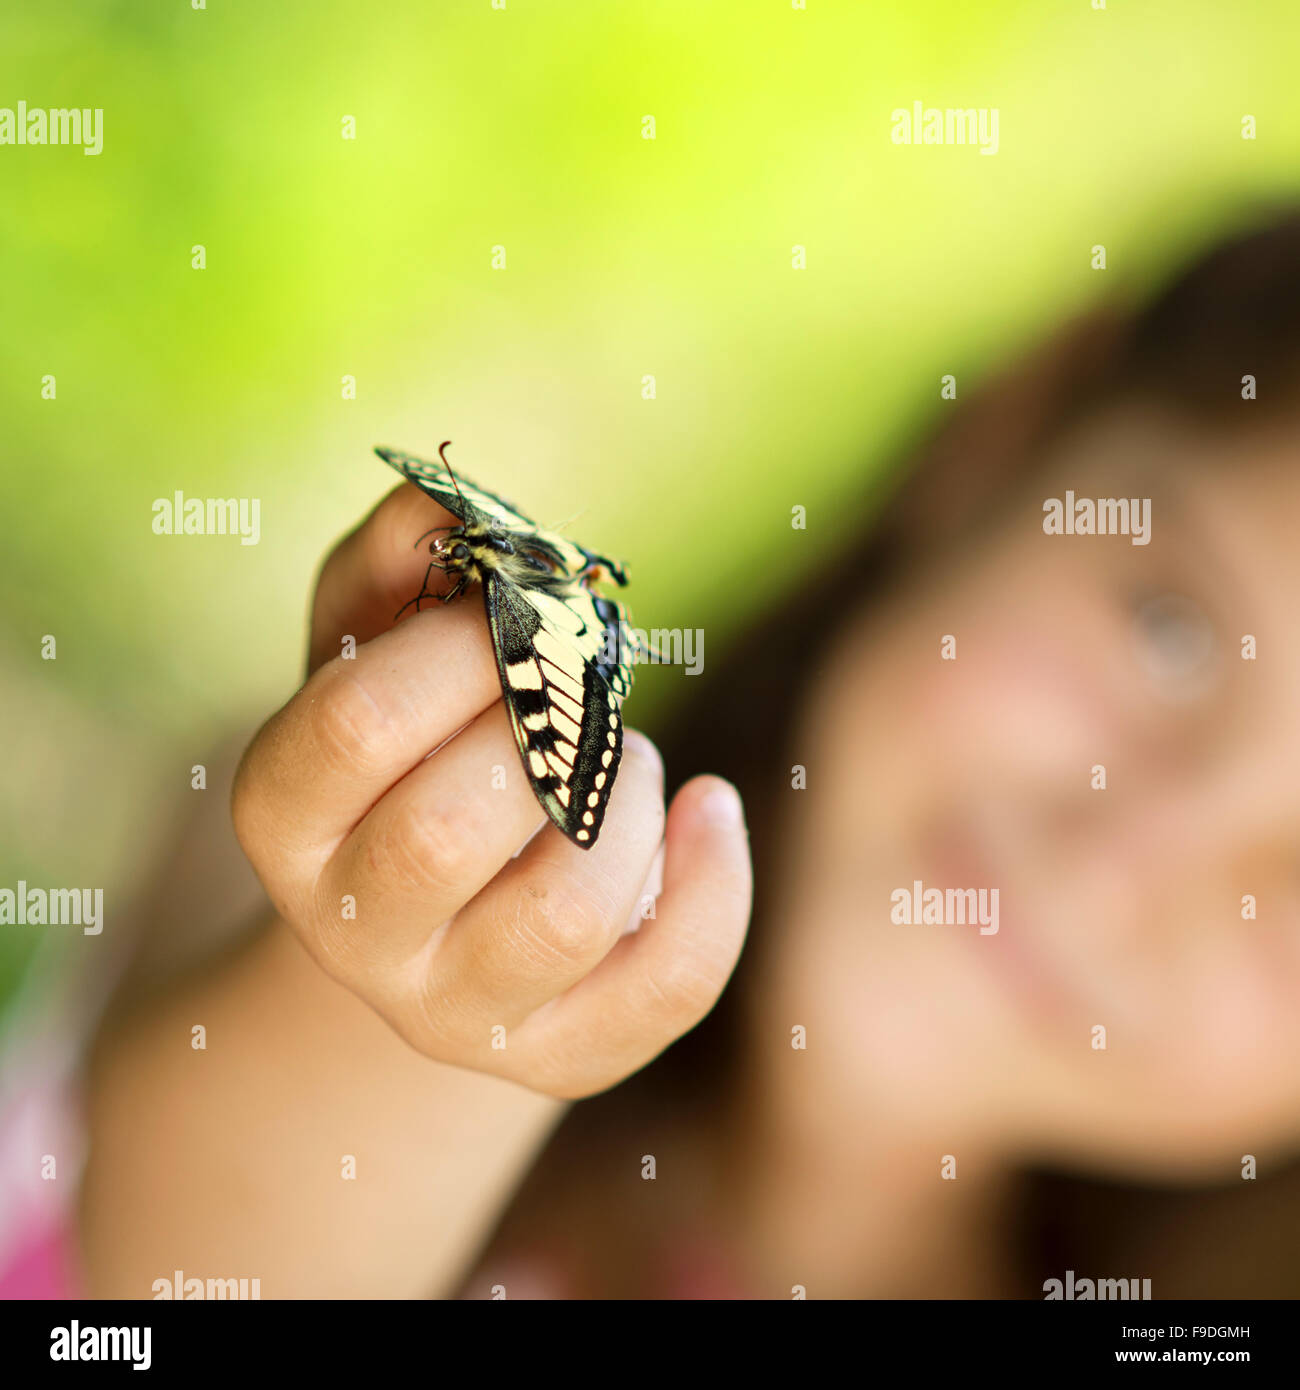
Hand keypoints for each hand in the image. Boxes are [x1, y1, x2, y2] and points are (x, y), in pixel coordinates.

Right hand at [232, 483, 751, 1097]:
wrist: (424, 915)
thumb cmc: (406, 750)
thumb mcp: (372, 647)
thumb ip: (391, 562)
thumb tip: (442, 496)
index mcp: (284, 819)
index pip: (354, 725)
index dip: (457, 646)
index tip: (519, 612)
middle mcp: (350, 932)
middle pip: (450, 827)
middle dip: (546, 722)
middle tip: (578, 679)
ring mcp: (453, 1012)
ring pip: (565, 912)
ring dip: (623, 796)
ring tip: (623, 755)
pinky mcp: (558, 1054)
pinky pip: (663, 984)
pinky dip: (714, 885)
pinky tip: (708, 810)